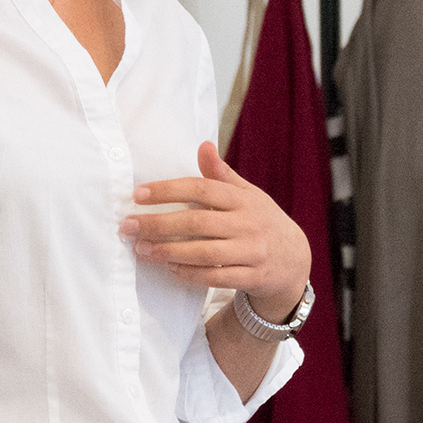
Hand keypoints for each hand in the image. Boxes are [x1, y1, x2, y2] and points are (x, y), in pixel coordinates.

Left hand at [122, 142, 311, 318]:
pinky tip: (168, 267)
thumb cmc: (260, 220)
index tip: (138, 194)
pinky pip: (215, 277)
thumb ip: (221, 174)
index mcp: (243, 199)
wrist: (294, 260)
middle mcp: (248, 224)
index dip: (168, 190)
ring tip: (141, 249)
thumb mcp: (247, 194)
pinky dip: (190, 273)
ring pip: (204, 253)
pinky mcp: (251, 277)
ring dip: (169, 251)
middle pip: (197, 222)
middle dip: (158, 224)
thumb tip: (203, 144)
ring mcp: (251, 252)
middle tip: (128, 226)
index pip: (201, 188)